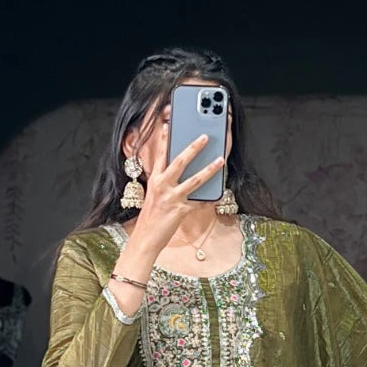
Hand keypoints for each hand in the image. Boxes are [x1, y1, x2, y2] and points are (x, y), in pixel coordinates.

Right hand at [125, 114, 225, 259]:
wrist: (145, 240)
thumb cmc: (150, 218)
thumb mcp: (154, 196)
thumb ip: (165, 183)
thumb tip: (180, 174)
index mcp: (154, 180)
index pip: (160, 156)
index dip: (165, 140)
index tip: (169, 126)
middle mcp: (162, 186)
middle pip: (179, 162)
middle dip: (193, 147)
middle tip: (205, 136)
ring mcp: (172, 198)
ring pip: (194, 180)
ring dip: (209, 169)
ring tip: (220, 160)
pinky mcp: (180, 211)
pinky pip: (199, 203)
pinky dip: (211, 199)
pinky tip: (221, 192)